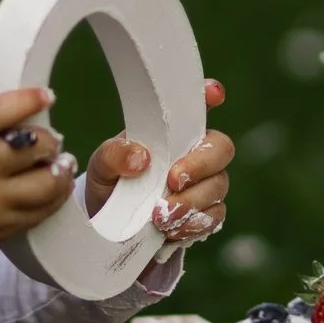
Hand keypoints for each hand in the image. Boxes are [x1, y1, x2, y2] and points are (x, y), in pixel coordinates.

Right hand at [0, 87, 73, 314]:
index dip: (25, 101)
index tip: (46, 94)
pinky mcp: (5, 227)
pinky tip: (57, 184)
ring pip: (46, 183)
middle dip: (48, 140)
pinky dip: (57, 194)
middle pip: (30, 148)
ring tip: (61, 162)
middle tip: (51, 138)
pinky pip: (43, 210)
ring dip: (60, 168)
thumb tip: (22, 117)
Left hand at [82, 79, 232, 248]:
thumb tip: (140, 158)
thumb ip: (114, 155)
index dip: (210, 95)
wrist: (113, 225)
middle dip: (200, 165)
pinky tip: (172, 229)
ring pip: (218, 186)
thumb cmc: (112, 181)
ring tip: (161, 216)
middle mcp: (196, 151)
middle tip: (172, 181)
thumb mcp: (102, 166)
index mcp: (173, 131)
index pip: (198, 105)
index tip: (213, 94)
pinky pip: (215, 216)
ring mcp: (206, 182)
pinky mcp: (207, 212)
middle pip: (221, 148)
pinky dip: (194, 223)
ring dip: (191, 202)